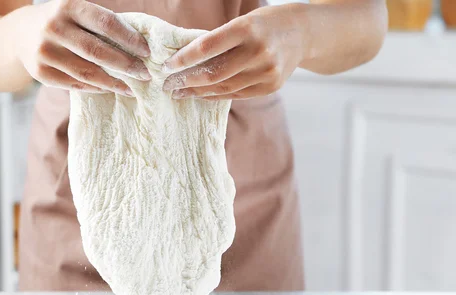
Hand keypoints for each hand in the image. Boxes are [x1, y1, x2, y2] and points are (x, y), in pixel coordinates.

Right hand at [15, 0, 150, 94]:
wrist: (19, 33)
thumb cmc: (61, 22)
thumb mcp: (76, 12)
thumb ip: (101, 24)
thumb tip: (139, 46)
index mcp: (68, 6)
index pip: (106, 24)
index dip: (130, 39)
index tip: (147, 51)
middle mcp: (54, 28)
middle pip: (98, 52)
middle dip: (126, 65)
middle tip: (144, 74)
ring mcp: (44, 52)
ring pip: (87, 73)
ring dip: (114, 83)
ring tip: (130, 88)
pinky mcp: (40, 73)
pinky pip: (75, 85)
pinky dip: (95, 88)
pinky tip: (109, 89)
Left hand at [162, 5, 306, 99]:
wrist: (303, 33)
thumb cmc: (264, 25)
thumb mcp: (242, 22)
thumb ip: (218, 40)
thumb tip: (183, 60)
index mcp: (247, 28)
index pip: (207, 47)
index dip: (184, 59)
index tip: (166, 66)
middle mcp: (259, 51)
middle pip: (213, 73)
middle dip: (186, 81)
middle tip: (168, 85)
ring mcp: (267, 71)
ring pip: (223, 88)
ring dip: (197, 92)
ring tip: (180, 92)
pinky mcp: (271, 86)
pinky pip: (236, 95)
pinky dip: (215, 95)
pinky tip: (201, 95)